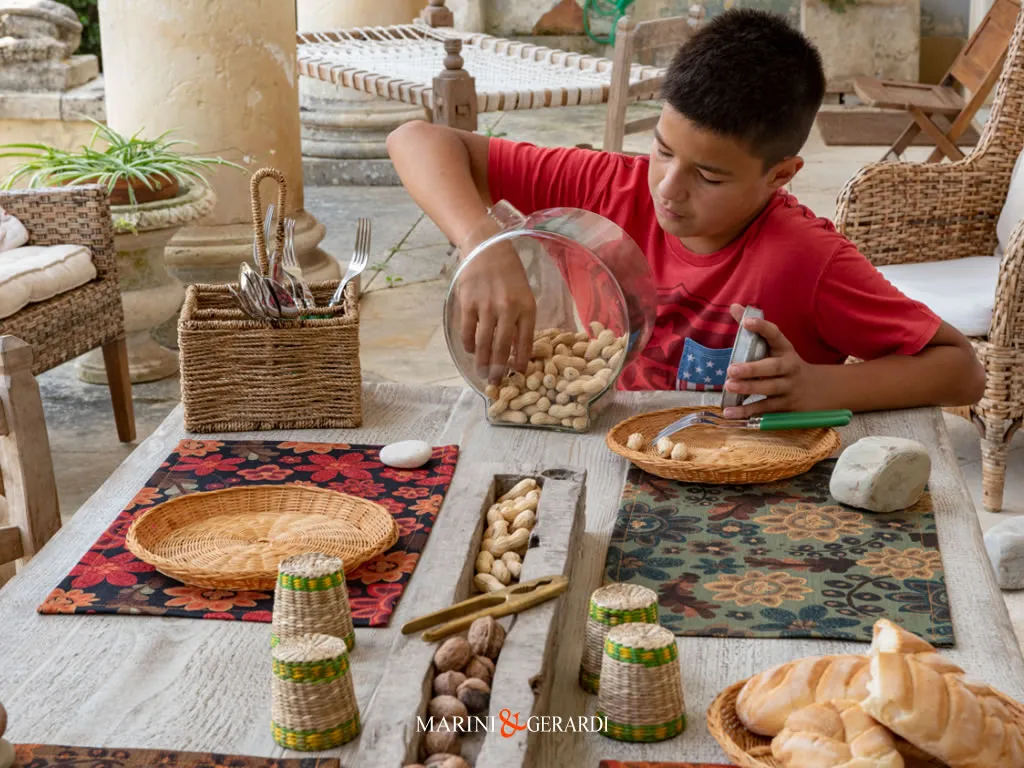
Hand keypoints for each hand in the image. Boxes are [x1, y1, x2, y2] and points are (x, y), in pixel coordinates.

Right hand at [456, 239, 535, 383]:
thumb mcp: (524, 295)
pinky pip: (467, 332)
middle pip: (502, 347)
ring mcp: (486, 306)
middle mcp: (508, 309)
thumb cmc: (509, 274)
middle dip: (499, 368)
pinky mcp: (468, 303)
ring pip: (483, 343)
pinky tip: (469, 350)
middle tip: (495, 381)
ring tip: (482, 372)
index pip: (525, 342)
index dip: (521, 361)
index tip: (517, 374)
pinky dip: (468, 344)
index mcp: (526, 307)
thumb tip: (517, 349)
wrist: (488, 249)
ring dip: (482, 362)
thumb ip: (521, 320)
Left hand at [721, 303, 825, 417]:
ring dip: (749, 389)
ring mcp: (789, 387)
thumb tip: (734, 306)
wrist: (817, 390)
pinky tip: (729, 412)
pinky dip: (747, 412)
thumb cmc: (785, 364)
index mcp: (785, 349)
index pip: (775, 335)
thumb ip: (754, 329)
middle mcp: (789, 367)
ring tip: (729, 387)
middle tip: (731, 370)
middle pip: (773, 367)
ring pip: (770, 389)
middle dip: (753, 369)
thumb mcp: (774, 347)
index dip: (762, 327)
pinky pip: (765, 409)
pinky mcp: (786, 406)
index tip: (747, 321)